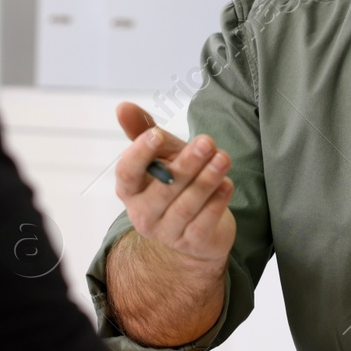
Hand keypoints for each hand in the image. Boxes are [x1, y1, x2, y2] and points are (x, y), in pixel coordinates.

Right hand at [113, 102, 235, 279]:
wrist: (198, 228)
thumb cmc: (176, 183)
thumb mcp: (163, 155)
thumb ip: (144, 131)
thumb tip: (123, 106)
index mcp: (130, 190)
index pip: (126, 173)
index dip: (139, 154)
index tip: (157, 135)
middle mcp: (143, 214)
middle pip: (162, 189)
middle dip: (186, 164)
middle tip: (207, 142)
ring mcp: (167, 232)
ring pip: (186, 205)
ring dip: (207, 179)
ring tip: (223, 158)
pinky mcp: (192, 244)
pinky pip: (204, 222)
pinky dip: (217, 202)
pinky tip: (227, 184)